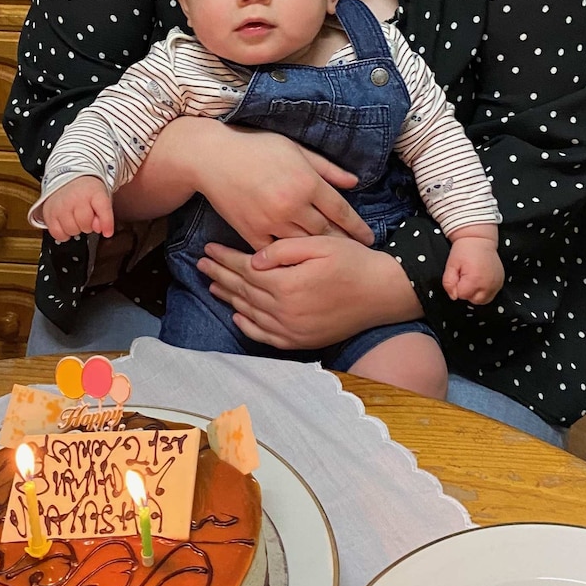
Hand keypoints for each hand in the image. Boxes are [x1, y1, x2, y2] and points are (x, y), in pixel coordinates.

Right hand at [41, 176, 113, 242]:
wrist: (66, 179)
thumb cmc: (86, 192)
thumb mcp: (101, 198)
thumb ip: (104, 215)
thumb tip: (100, 229)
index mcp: (93, 191)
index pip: (103, 208)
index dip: (107, 223)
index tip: (108, 233)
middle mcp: (76, 197)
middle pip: (85, 224)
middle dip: (88, 225)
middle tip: (86, 217)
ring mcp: (61, 205)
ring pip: (71, 230)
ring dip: (76, 229)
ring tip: (75, 219)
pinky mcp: (49, 213)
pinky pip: (57, 233)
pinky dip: (63, 234)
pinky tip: (66, 225)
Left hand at [197, 236, 420, 349]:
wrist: (385, 293)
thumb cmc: (354, 262)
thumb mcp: (320, 244)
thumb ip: (283, 249)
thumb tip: (253, 259)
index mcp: (286, 285)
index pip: (245, 270)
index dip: (224, 258)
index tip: (208, 249)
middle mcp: (284, 312)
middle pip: (242, 291)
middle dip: (219, 276)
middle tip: (200, 264)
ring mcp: (292, 330)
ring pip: (250, 313)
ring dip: (228, 298)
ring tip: (212, 285)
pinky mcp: (301, 341)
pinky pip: (266, 336)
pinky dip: (248, 326)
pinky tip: (238, 315)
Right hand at [204, 128, 376, 248]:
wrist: (212, 159)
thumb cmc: (256, 148)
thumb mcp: (296, 150)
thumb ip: (327, 169)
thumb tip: (355, 182)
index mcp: (307, 182)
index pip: (341, 211)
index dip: (358, 228)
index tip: (369, 239)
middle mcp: (293, 205)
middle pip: (327, 233)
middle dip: (344, 244)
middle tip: (357, 255)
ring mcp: (272, 222)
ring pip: (304, 246)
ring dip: (320, 253)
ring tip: (335, 262)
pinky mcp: (252, 233)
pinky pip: (277, 253)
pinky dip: (289, 258)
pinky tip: (300, 265)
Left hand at [442, 237, 503, 303]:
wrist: (480, 239)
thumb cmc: (464, 251)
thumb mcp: (451, 265)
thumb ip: (448, 283)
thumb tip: (454, 297)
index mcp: (475, 279)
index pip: (462, 295)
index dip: (457, 287)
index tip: (459, 276)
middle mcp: (488, 284)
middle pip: (474, 300)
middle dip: (467, 292)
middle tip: (465, 278)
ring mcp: (496, 284)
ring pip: (483, 300)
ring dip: (476, 294)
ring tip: (473, 279)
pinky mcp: (501, 282)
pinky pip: (491, 295)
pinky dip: (485, 291)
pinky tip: (481, 280)